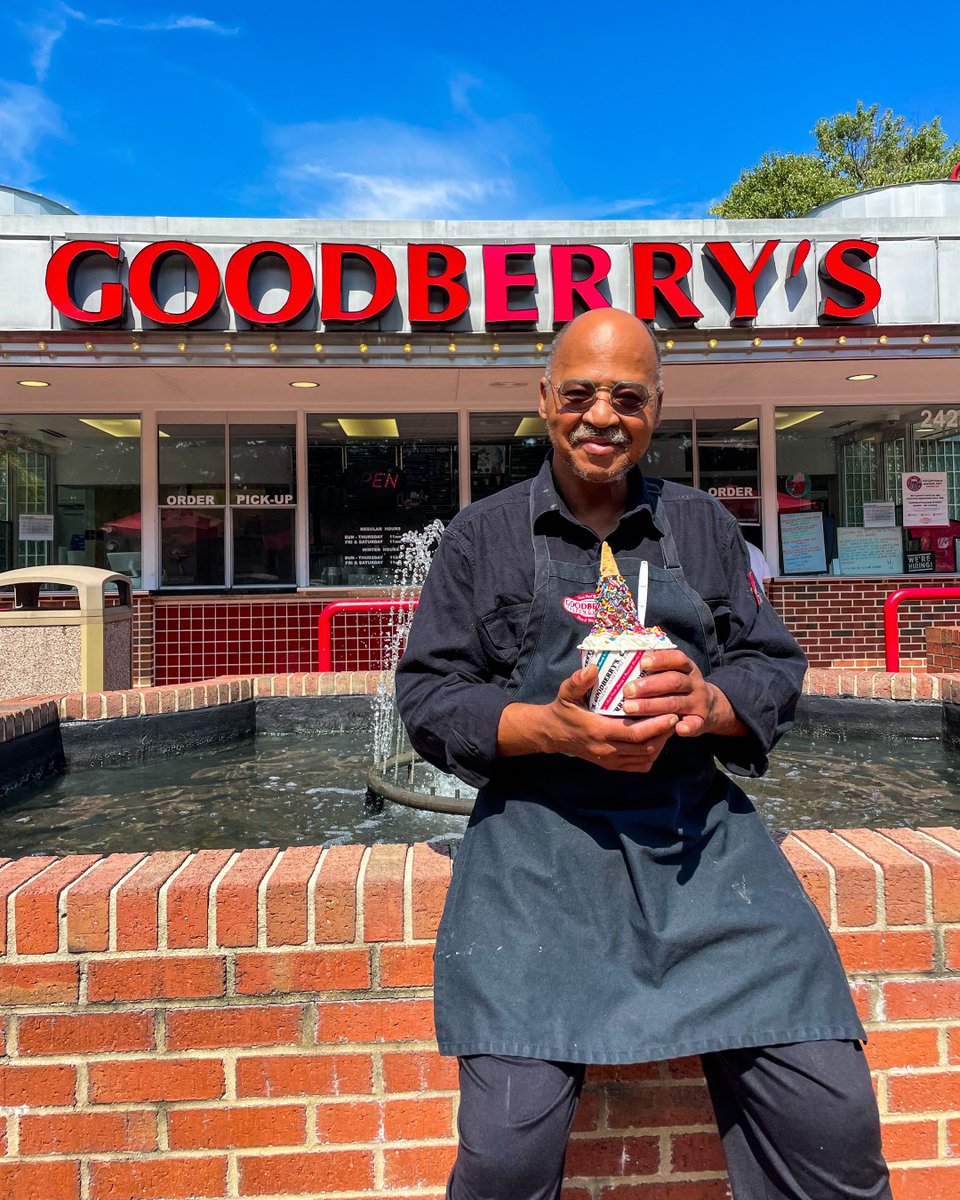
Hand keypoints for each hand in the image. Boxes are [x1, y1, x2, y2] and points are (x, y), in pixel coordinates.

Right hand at [498, 665, 678, 771]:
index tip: (671, 713)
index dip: (657, 726)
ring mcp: (610, 760)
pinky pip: (638, 765)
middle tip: (676, 717)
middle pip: (646, 747)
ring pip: (645, 757)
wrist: (552, 733)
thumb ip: (579, 680)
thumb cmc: (563, 709)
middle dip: (665, 734)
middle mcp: (607, 749)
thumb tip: (593, 668)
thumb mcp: (567, 692)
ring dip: (661, 744)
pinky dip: (652, 755)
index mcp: (599, 731)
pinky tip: (657, 740)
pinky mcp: (611, 765)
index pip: (635, 733)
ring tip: (670, 727)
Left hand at [621, 650, 744, 737]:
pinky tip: (677, 729)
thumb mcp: (676, 673)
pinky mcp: (701, 720)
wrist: (712, 706)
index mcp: (687, 668)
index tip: (642, 662)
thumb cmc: (681, 688)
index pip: (677, 659)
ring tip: (630, 708)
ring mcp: (699, 702)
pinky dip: (687, 727)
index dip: (660, 659)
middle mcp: (694, 683)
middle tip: (627, 690)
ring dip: (653, 706)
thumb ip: (657, 669)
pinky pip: (695, 724)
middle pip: (673, 681)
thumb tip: (625, 662)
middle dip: (649, 686)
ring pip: (677, 703)